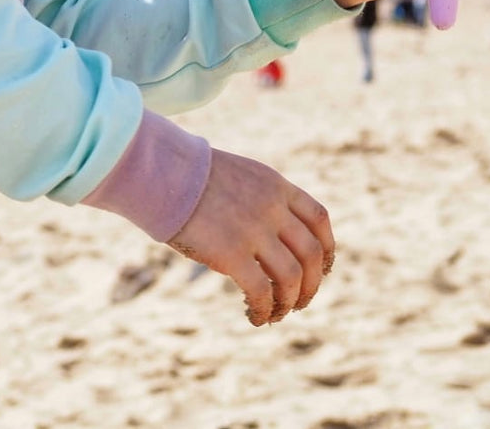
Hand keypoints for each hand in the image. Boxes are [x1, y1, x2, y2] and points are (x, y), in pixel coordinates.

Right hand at [167, 149, 334, 325]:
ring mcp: (254, 230)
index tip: (323, 269)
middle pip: (312, 253)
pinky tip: (255, 317)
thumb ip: (261, 202)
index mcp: (276, 186)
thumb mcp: (239, 179)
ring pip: (292, 277)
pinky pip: (261, 291)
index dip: (327, 249)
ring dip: (289, 302)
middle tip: (300, 302)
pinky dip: (264, 310)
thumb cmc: (191, 178)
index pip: (319, 219)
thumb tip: (270, 240)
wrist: (161, 173)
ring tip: (278, 314)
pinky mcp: (231, 253)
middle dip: (312, 284)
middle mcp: (272, 207)